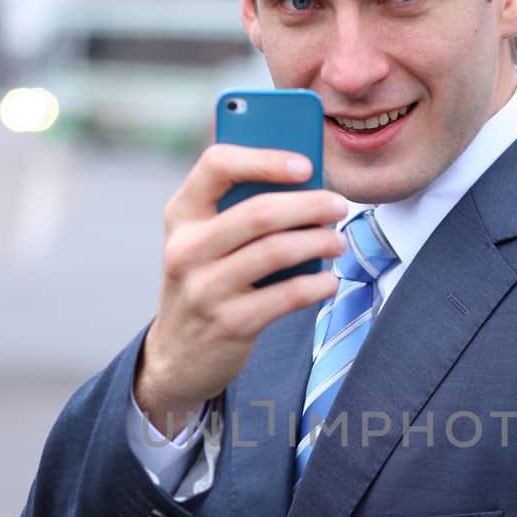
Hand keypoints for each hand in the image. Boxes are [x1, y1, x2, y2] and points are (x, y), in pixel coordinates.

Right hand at [134, 142, 346, 432]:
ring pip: (277, 251)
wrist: (177, 356)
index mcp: (180, 216)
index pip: (216, 165)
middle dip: (310, 204)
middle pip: (260, 212)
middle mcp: (187, 249)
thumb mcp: (203, 243)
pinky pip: (288, 295)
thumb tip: (307, 186)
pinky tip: (329, 282)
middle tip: (339, 205)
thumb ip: (238, 212)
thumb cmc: (205, 283)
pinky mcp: (231, 323)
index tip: (305, 165)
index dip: (265, 159)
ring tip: (338, 242)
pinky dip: (317, 285)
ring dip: (319, 242)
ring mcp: (206, 289)